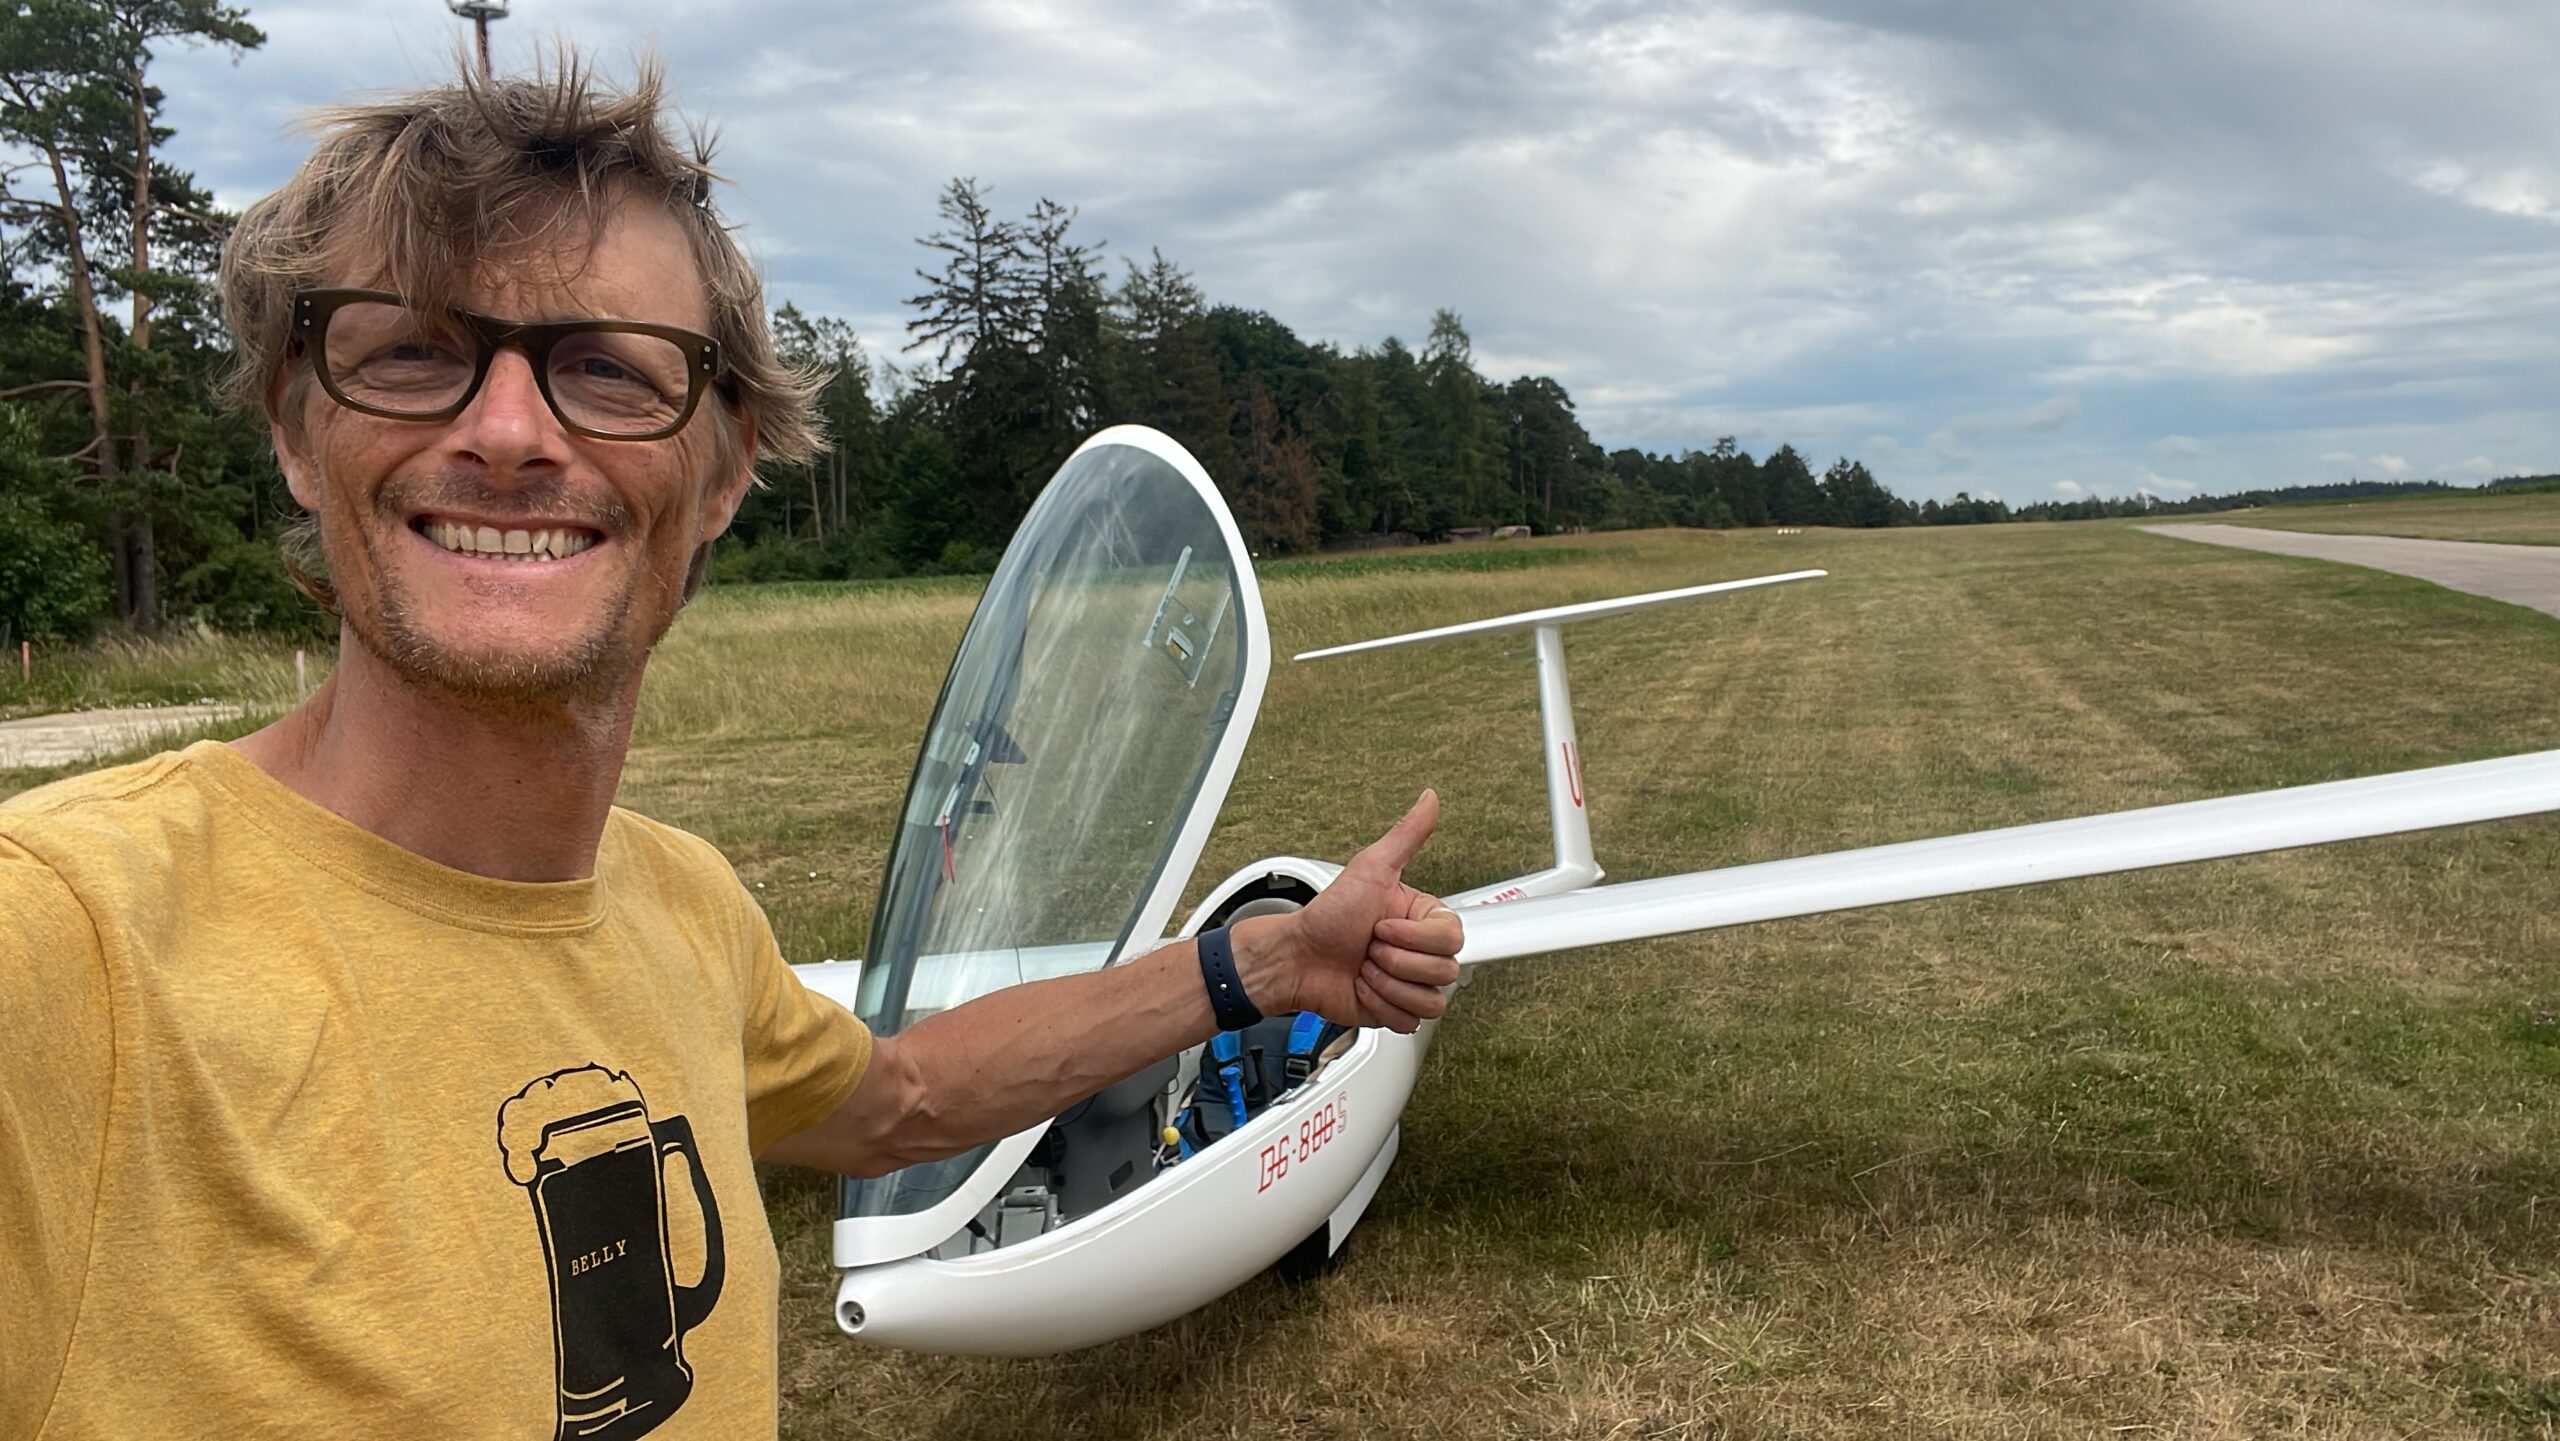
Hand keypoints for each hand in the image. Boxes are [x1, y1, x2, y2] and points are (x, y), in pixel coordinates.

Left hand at [1237, 791, 1463, 1032]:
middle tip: (1369, 947)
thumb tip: (1430, 798)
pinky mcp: (1395, 1011)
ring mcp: (1408, 983)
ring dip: (1388, 985)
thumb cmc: (1328, 916)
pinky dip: (1382, 1006)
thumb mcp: (1370, 869)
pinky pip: (1410, 1020)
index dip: (1414, 938)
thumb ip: (1407, 835)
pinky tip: (1362, 988)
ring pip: (1431, 1000)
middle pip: (1445, 972)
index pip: (1452, 938)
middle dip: (1397, 961)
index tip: (1382, 925)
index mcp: (1422, 920)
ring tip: (1364, 968)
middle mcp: (1419, 952)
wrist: (1296, 959)